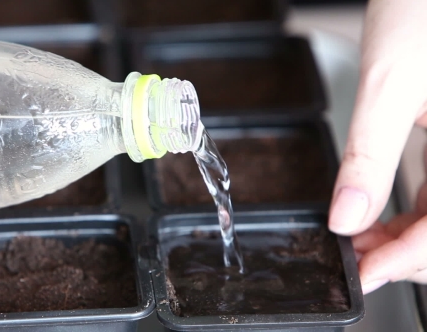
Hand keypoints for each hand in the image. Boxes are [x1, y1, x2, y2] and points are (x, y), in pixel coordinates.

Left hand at [329, 0, 426, 292]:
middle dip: (404, 255)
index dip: (405, 259)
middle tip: (353, 257)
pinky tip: (378, 221)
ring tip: (356, 243)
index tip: (363, 272)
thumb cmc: (424, 9)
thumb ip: (367, 157)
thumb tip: (346, 217)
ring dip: (405, 240)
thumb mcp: (388, 86)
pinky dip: (412, 217)